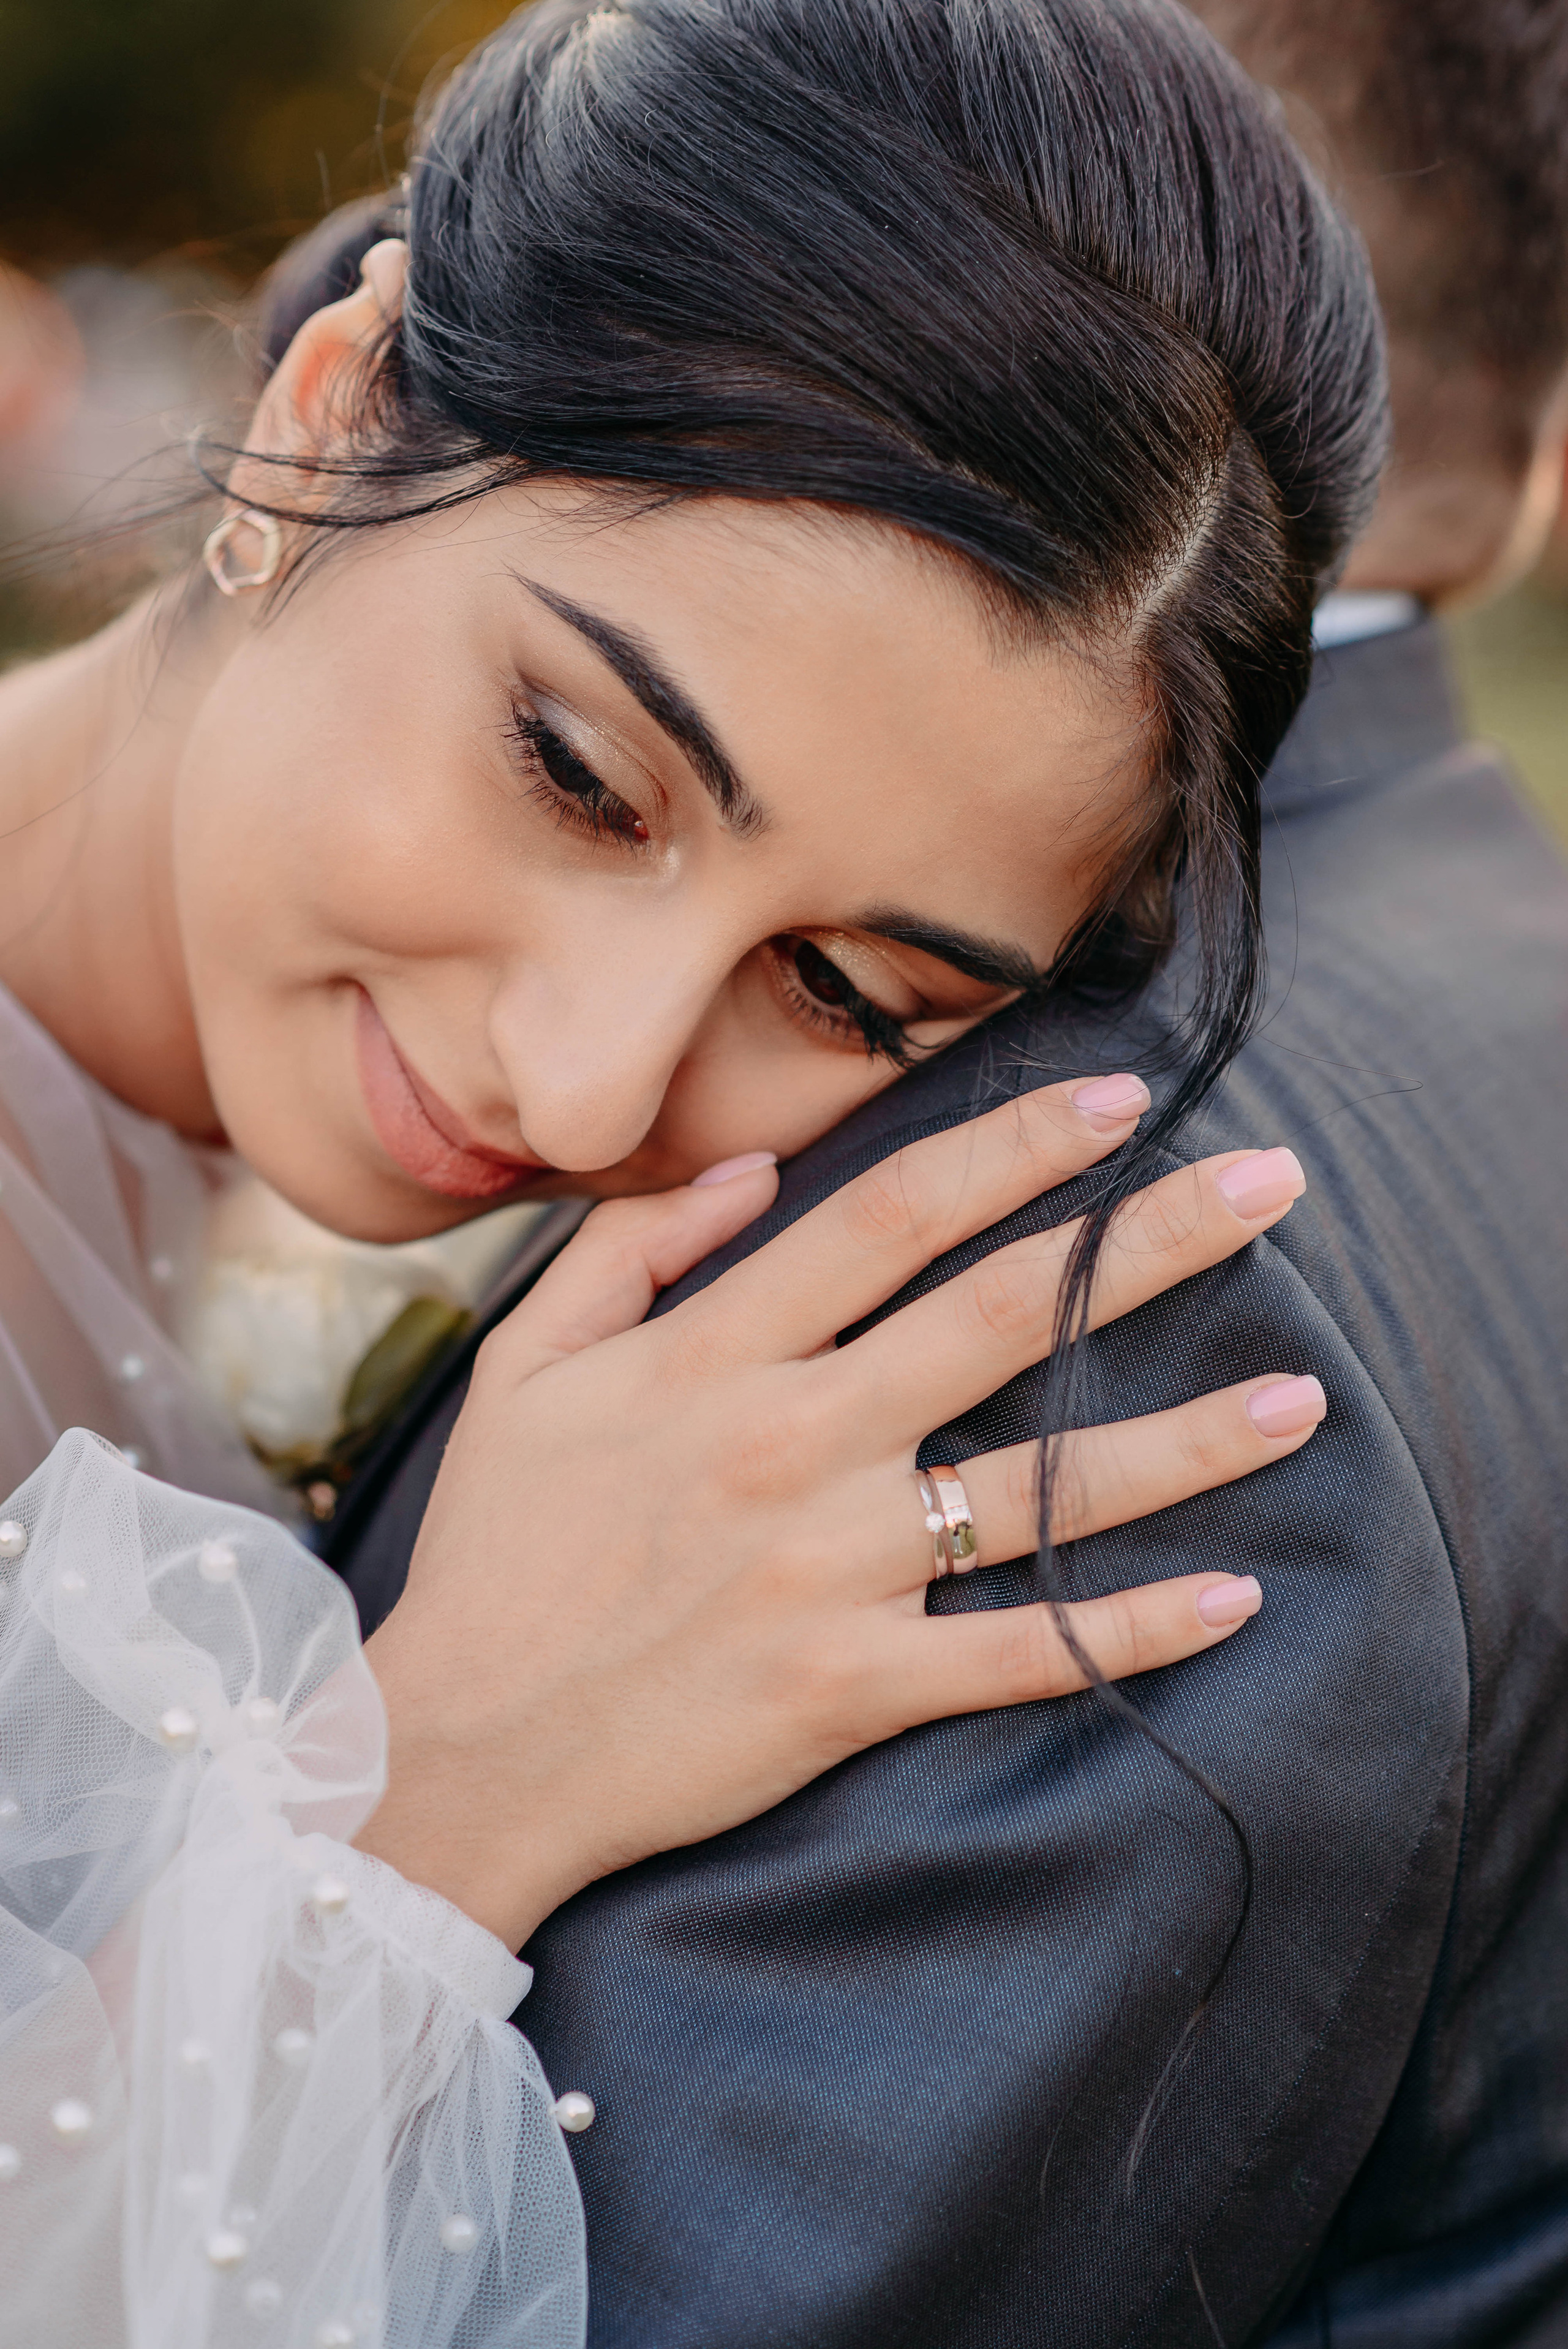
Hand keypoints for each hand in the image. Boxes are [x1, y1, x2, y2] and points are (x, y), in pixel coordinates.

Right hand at [358, 1077, 1318, 1947]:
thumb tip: (755, 1173)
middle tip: (1273, 1183)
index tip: (1116, 1099)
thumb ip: (632, 1251)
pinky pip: (1017, 1652)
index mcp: (716, 1355)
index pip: (892, 1215)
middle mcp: (793, 1442)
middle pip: (1002, 1314)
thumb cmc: (497, 1551)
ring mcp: (829, 1568)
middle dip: (1148, 1240)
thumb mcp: (527, 1370)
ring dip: (1183, 1440)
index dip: (1012, 1145)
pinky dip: (1128, 1629)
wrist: (459, 1750)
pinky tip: (1234, 1599)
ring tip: (1302, 1401)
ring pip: (1039, 1487)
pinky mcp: (849, 1685)